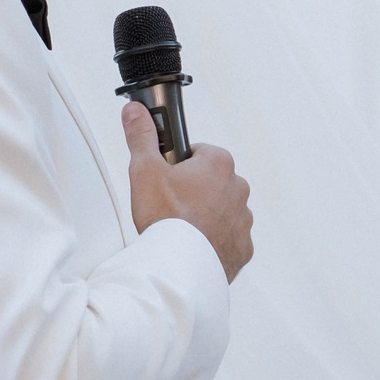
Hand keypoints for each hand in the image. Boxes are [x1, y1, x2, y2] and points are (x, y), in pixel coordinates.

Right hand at [125, 103, 253, 279]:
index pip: (198, 153)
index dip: (177, 165)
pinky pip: (228, 237)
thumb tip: (136, 113)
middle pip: (210, 181)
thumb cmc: (168, 220)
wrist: (181, 266)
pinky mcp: (242, 245)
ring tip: (180, 226)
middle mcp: (238, 188)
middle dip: (193, 190)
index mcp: (219, 163)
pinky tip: (194, 244)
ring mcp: (243, 218)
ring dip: (205, 214)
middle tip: (170, 205)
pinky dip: (214, 239)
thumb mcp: (145, 170)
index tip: (167, 177)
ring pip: (221, 208)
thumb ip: (141, 137)